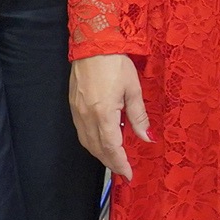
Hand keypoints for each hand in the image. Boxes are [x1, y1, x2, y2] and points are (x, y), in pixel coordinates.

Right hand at [68, 53, 149, 179]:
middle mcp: (86, 116)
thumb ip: (139, 116)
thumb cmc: (116, 63)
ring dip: (100, 154)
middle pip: (97, 149)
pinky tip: (103, 141)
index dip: (120, 163)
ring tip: (115, 159)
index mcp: (103, 113)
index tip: (128, 175)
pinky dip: (92, 142)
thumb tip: (146, 138)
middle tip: (123, 171)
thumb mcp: (133, 89)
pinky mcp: (73, 106)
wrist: (92, 44)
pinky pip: (81, 132)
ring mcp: (77, 111)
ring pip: (87, 142)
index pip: (111, 147)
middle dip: (111, 162)